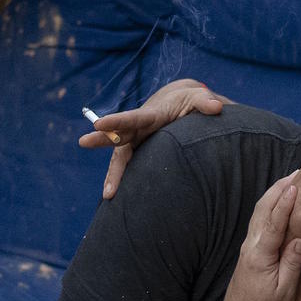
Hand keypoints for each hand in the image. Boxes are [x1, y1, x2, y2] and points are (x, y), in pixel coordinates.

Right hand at [78, 78, 228, 198]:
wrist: (178, 106)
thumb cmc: (188, 101)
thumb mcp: (198, 98)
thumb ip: (205, 102)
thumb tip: (217, 108)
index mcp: (149, 116)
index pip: (131, 118)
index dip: (116, 121)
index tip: (99, 123)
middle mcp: (138, 130)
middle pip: (117, 136)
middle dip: (101, 139)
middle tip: (83, 142)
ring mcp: (137, 143)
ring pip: (121, 159)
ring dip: (114, 175)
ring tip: (109, 195)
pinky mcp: (140, 154)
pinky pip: (129, 169)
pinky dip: (123, 182)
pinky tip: (118, 203)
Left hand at [220, 174, 300, 300]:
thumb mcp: (284, 290)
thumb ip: (292, 262)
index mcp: (260, 256)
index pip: (273, 225)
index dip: (284, 206)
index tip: (294, 188)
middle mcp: (251, 245)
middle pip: (263, 210)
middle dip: (279, 189)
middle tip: (298, 172)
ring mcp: (248, 244)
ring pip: (259, 211)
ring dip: (273, 193)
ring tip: (292, 177)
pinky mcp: (250, 246)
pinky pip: (259, 218)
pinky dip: (269, 203)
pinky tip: (279, 196)